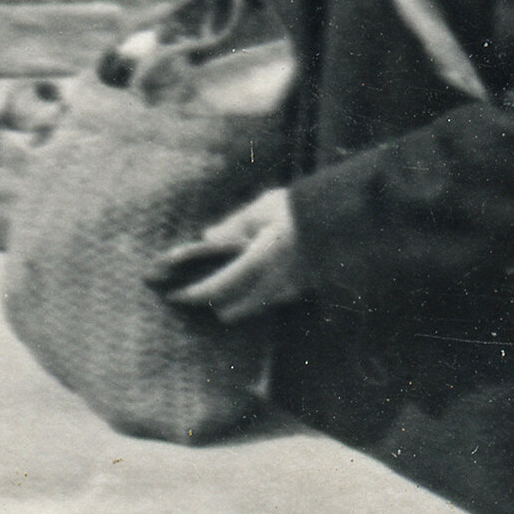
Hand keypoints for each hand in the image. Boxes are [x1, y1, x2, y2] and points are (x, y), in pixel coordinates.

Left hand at [165, 188, 305, 320]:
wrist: (335, 213)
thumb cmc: (294, 207)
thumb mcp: (260, 209)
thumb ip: (233, 225)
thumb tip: (207, 237)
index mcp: (259, 258)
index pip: (220, 285)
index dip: (196, 293)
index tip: (178, 295)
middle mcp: (274, 279)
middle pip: (236, 306)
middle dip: (217, 307)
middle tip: (200, 302)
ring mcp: (290, 286)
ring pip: (255, 306)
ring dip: (237, 306)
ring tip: (224, 304)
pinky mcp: (302, 286)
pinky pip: (272, 300)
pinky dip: (258, 299)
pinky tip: (254, 291)